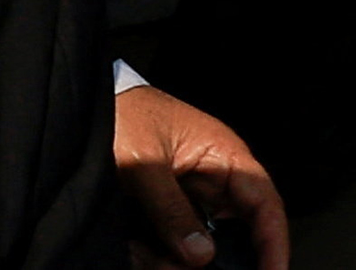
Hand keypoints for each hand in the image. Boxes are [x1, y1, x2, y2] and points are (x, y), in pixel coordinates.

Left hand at [109, 81, 284, 269]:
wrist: (81, 101)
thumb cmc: (119, 111)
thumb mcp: (142, 161)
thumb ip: (170, 208)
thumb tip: (201, 255)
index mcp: (223, 155)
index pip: (264, 205)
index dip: (273, 243)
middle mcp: (213, 178)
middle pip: (233, 233)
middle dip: (214, 258)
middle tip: (185, 268)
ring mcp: (191, 194)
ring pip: (201, 243)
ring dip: (179, 258)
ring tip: (151, 257)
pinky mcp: (167, 206)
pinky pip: (175, 238)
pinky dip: (159, 250)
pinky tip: (139, 251)